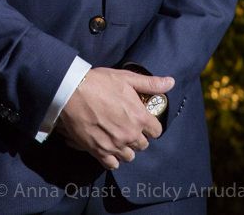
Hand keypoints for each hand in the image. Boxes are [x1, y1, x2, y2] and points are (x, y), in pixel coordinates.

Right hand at [55, 67, 174, 170]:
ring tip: (118, 137)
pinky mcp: (99, 151)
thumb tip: (170, 82)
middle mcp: (130, 134)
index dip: (151, 125)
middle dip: (138, 136)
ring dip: (126, 148)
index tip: (143, 120)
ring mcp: (114, 145)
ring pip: (129, 156)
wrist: (73, 91)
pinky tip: (108, 147)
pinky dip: (112, 158)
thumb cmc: (100, 82)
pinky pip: (112, 164)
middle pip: (143, 145)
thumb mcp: (127, 78)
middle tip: (128, 126)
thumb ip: (150, 83)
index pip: (156, 131)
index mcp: (140, 117)